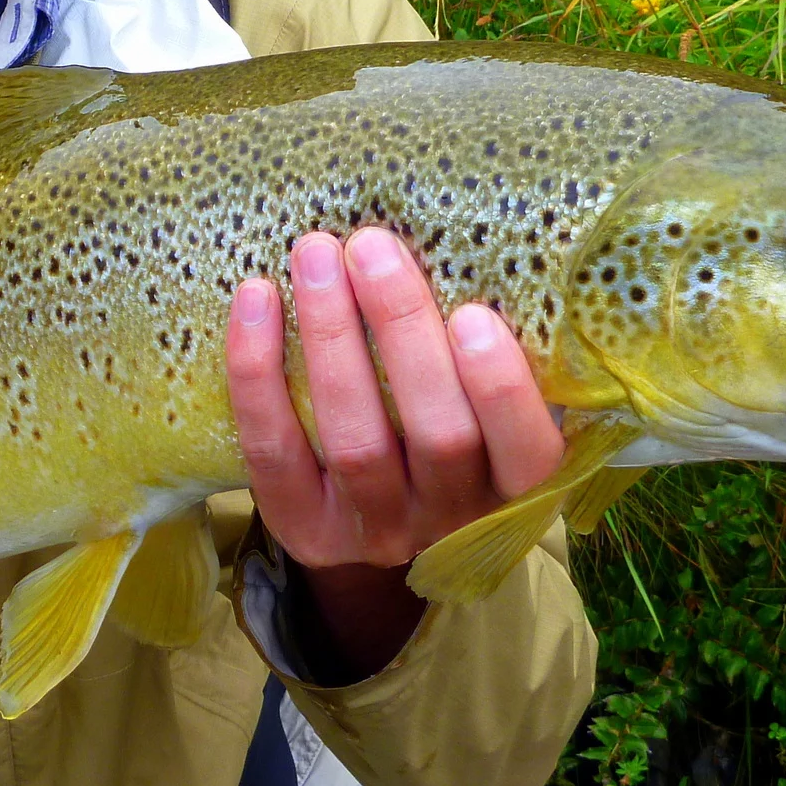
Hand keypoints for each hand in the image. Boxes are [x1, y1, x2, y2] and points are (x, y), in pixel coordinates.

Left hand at [226, 227, 565, 671]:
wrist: (370, 539)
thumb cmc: (441, 434)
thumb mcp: (483, 416)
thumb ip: (482, 360)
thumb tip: (462, 250)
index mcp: (512, 488)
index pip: (528, 454)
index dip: (502, 390)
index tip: (473, 314)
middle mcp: (450, 519)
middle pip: (437, 436)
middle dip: (403, 333)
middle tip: (372, 246)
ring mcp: (375, 530)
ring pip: (355, 440)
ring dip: (332, 338)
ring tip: (317, 255)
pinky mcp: (303, 527)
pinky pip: (275, 451)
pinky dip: (260, 373)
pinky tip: (257, 297)